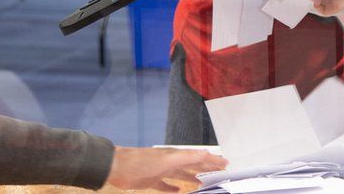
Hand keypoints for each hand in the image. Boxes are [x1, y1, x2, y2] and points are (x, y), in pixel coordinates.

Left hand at [105, 147, 227, 191]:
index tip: (225, 163)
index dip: (213, 160)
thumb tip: (206, 154)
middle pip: (192, 166)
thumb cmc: (142, 163)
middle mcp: (171, 162)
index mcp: (177, 156)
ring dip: (192, 178)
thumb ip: (187, 157)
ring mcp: (161, 172)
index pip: (199, 157)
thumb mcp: (168, 160)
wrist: (117, 167)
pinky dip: (173, 188)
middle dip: (205, 169)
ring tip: (202, 183)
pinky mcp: (151, 181)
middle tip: (219, 173)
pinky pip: (165, 185)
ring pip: (181, 175)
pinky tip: (177, 192)